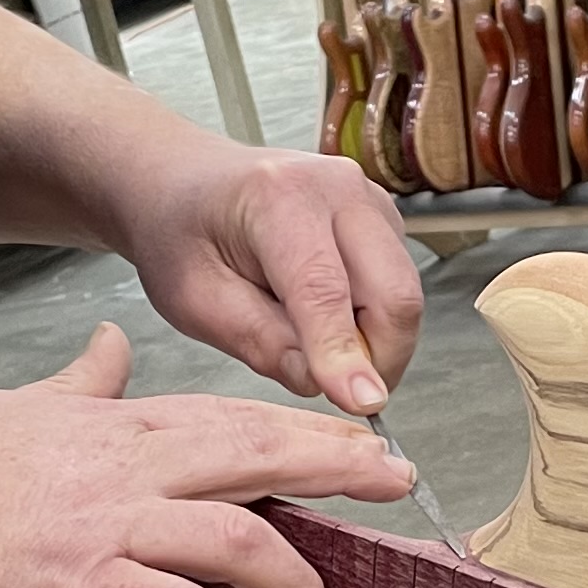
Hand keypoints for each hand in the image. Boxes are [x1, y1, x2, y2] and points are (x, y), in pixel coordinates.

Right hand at [0, 325, 405, 587]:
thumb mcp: (6, 408)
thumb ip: (73, 384)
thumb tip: (107, 346)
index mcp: (105, 425)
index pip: (225, 416)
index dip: (300, 426)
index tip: (357, 435)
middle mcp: (119, 466)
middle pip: (255, 451)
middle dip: (336, 466)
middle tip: (397, 481)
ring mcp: (104, 526)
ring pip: (236, 537)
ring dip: (292, 579)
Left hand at [111, 139, 425, 417]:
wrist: (186, 183)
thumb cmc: (182, 234)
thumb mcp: (194, 300)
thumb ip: (258, 342)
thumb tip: (319, 382)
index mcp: (278, 198)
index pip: (325, 292)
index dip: (344, 356)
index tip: (361, 404)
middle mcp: (338, 189)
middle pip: (395, 294)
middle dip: (378, 360)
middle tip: (334, 389)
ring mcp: (370, 201)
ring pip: (405, 296)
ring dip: (374, 342)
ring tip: (312, 340)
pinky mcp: (385, 220)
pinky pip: (400, 288)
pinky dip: (373, 321)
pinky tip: (326, 315)